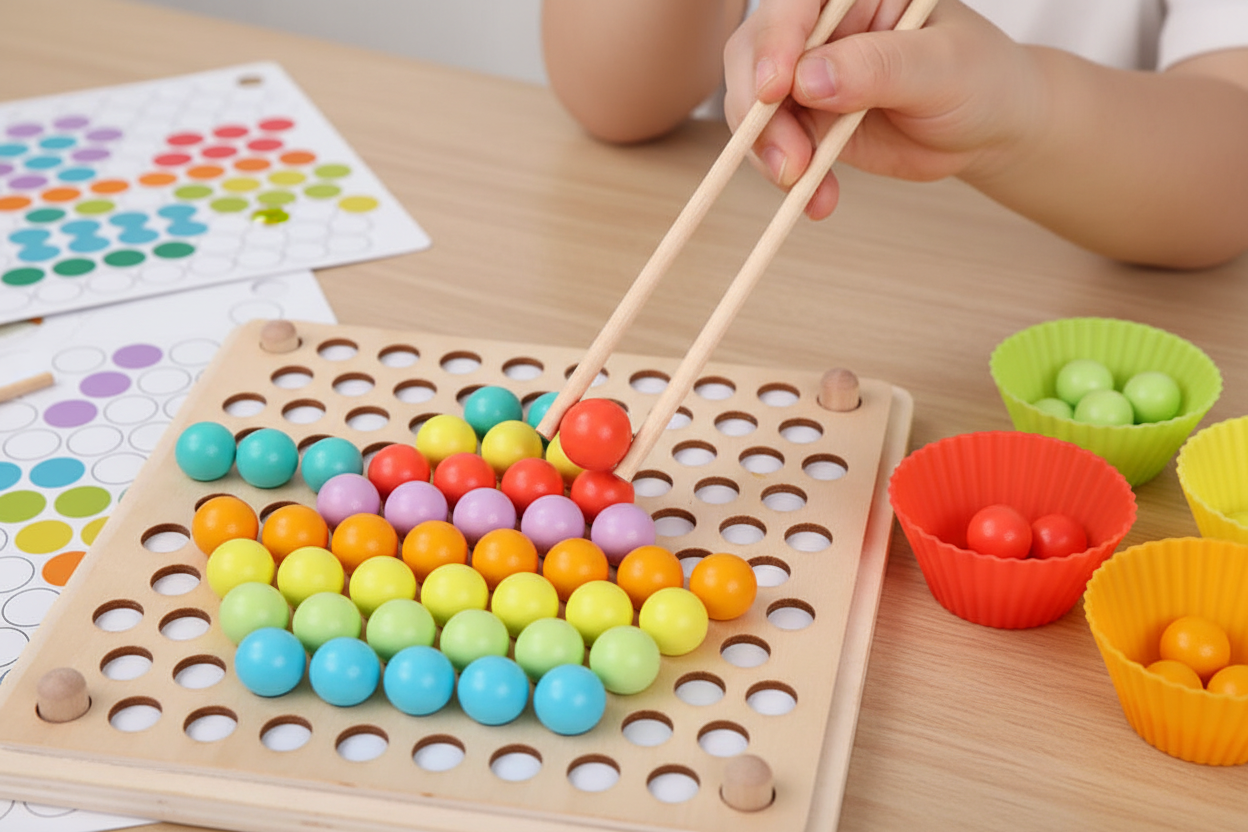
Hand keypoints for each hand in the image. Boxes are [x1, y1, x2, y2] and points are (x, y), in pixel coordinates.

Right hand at [724, 0, 1043, 218]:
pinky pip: (775, 146)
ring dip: (770, 151)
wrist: (988, 128)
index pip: (794, 3)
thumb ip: (878, 66)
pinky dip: (788, 177)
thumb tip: (809, 78)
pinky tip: (817, 199)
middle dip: (760, 111)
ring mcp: (808, 74)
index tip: (776, 89)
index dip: (774, 41)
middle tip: (787, 159)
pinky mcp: (806, 119)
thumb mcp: (942, 67)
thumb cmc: (978, 78)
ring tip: (802, 184)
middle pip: (756, 54)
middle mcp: (821, 26)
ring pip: (755, 106)